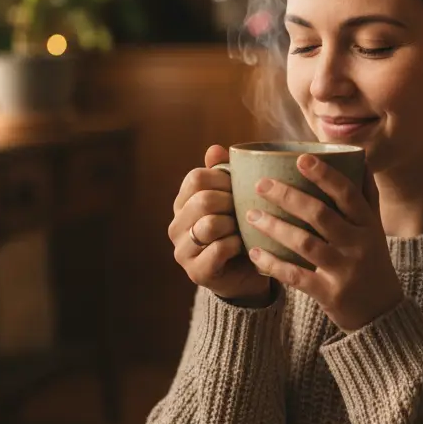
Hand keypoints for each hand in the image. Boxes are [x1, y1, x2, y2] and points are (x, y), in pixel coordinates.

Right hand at [168, 144, 273, 306]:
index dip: (224, 179)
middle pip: (203, 199)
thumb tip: (215, 149)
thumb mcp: (235, 199)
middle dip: (231, 203)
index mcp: (183, 203)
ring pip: (209, 224)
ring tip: (244, 230)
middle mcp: (176, 225)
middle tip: (246, 211)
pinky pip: (219, 249)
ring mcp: (182, 250)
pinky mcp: (196, 271)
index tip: (241, 189)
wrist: (246, 274)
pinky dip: (237, 245)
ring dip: (234, 225)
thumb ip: (224, 174)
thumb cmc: (241, 230)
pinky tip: (244, 247)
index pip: (196, 178)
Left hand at [243, 154, 403, 331]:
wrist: (382, 314)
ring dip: (276, 227)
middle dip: (288, 196)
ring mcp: (344, 270)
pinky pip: (297, 276)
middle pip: (321, 215)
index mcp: (368, 225)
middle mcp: (358, 245)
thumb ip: (366, 196)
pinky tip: (254, 252)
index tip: (301, 158)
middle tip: (261, 183)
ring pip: (305, 244)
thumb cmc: (373, 262)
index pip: (347, 194)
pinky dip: (273, 264)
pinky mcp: (330, 294)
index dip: (325, 175)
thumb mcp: (376, 230)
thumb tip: (359, 157)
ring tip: (251, 215)